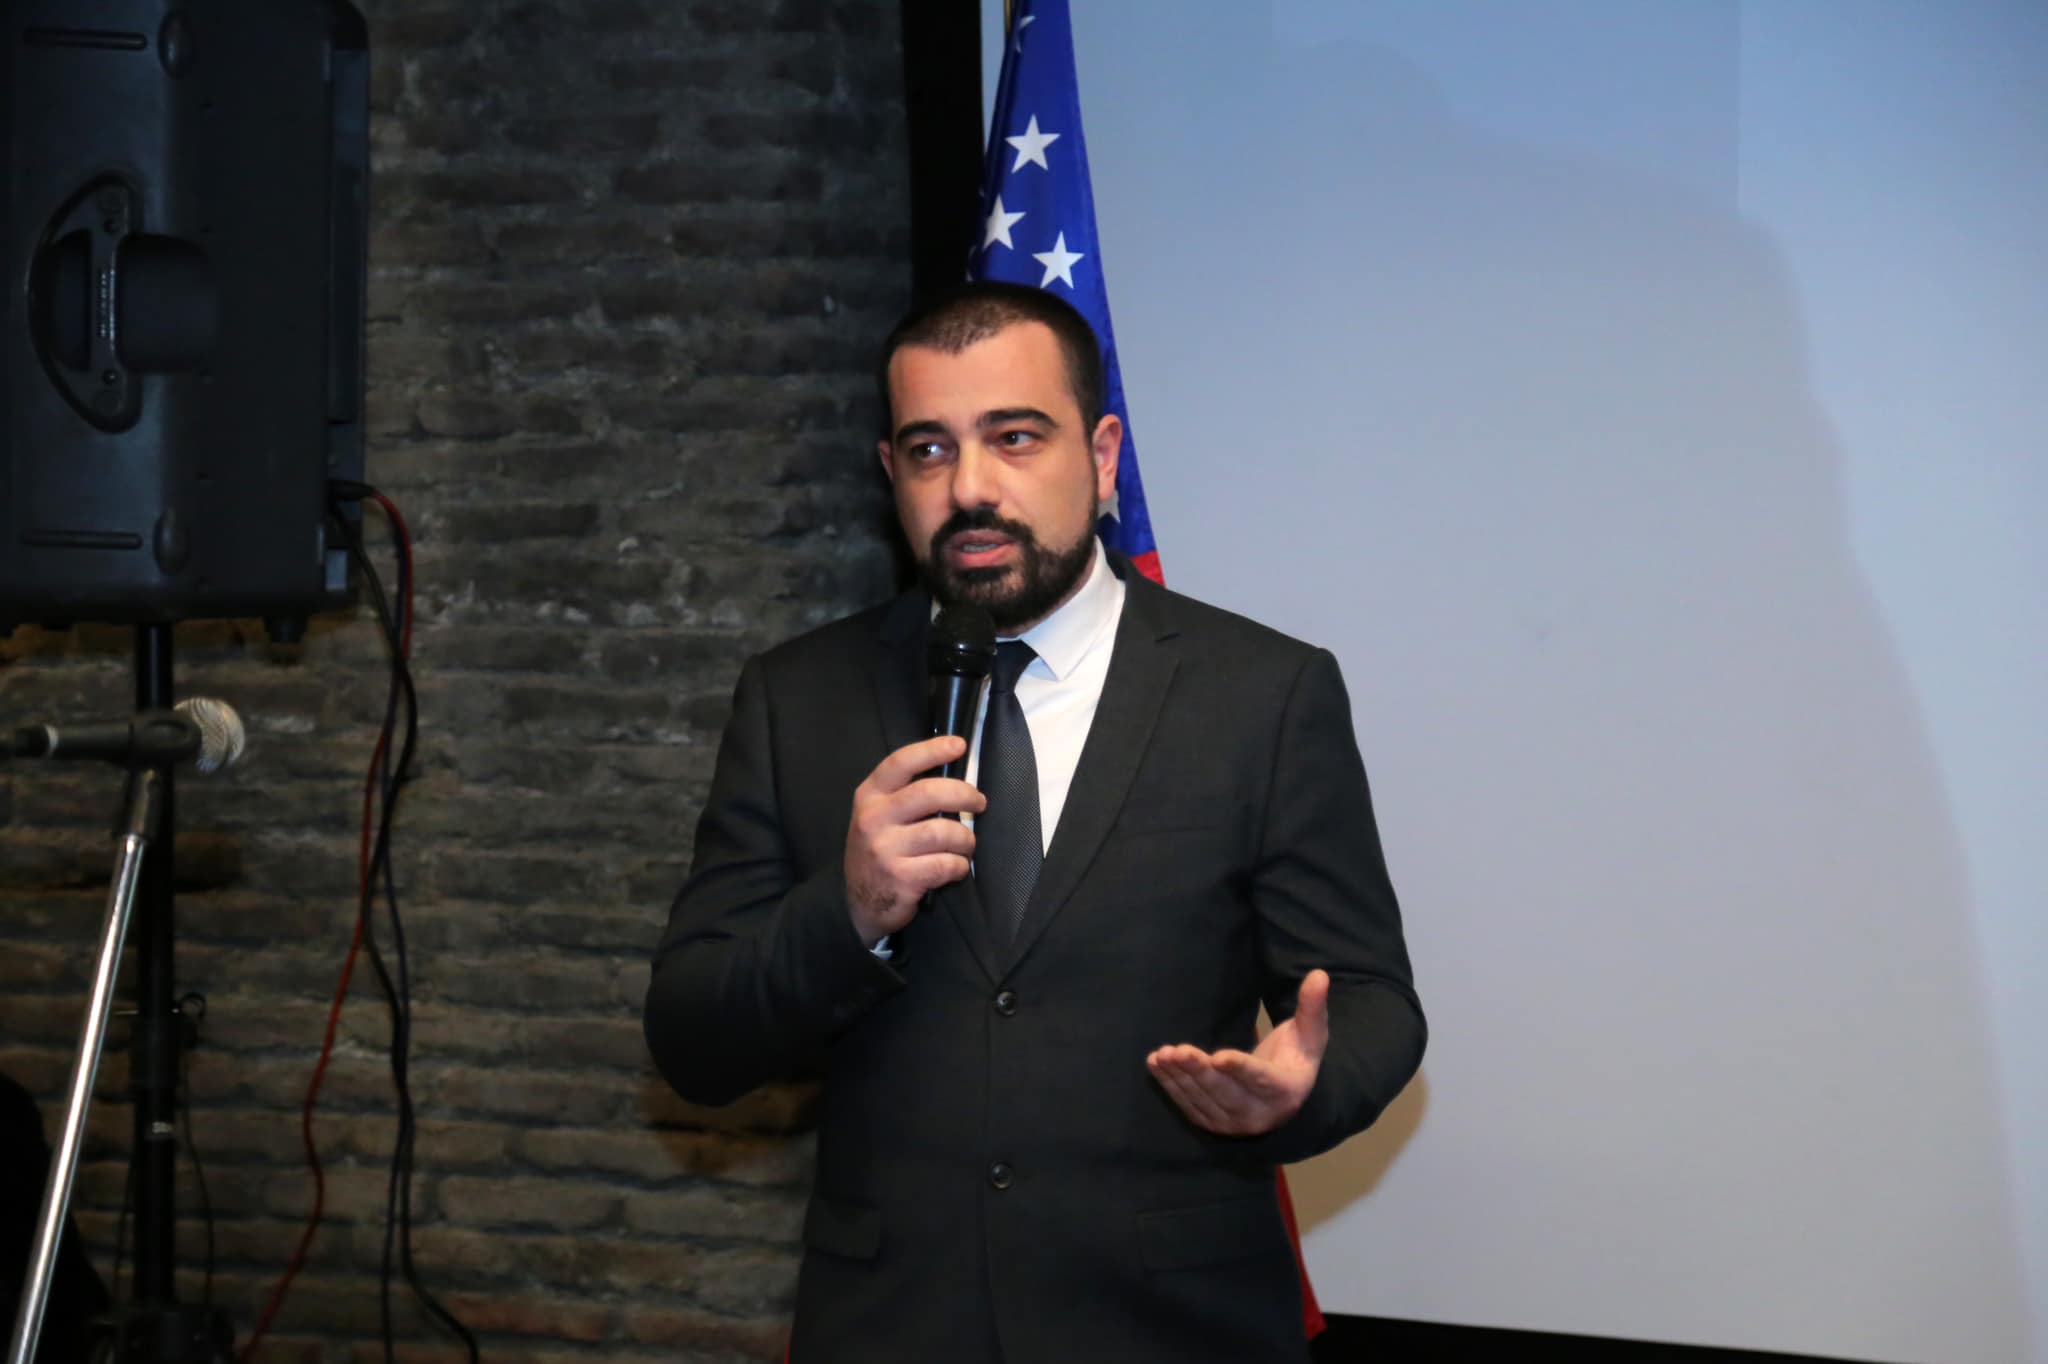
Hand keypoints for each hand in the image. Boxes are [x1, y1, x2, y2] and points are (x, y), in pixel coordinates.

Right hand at [844, 734, 984, 945]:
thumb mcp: (878, 816)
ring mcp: (885, 849)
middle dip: (965, 795)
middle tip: (979, 803)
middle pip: (929, 793)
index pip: (901, 763)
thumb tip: (954, 777)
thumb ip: (905, 795)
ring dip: (965, 839)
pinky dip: (959, 866)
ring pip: (944, 832)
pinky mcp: (900, 878)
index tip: (960, 745)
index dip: (932, 750)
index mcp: (870, 796)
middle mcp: (874, 818)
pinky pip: (946, 864)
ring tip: (965, 845)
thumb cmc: (879, 850)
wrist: (859, 902)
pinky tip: (955, 867)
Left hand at [1146, 970, 1330, 1136]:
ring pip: (1202, 1099)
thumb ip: (1312, 1006)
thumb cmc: (1297, 1057)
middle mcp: (1258, 1114)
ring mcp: (1231, 1122)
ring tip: (1162, 1055)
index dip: (1240, 1069)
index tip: (1220, 1056)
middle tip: (1178, 1051)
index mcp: (1285, 1092)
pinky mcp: (1211, 1122)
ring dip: (1179, 1077)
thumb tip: (1319, 974)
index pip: (1261, 1080)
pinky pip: (1188, 1105)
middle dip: (1200, 1072)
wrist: (1285, 1099)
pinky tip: (1156, 1064)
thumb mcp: (1310, 1033)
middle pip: (1225, 1092)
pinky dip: (1170, 1085)